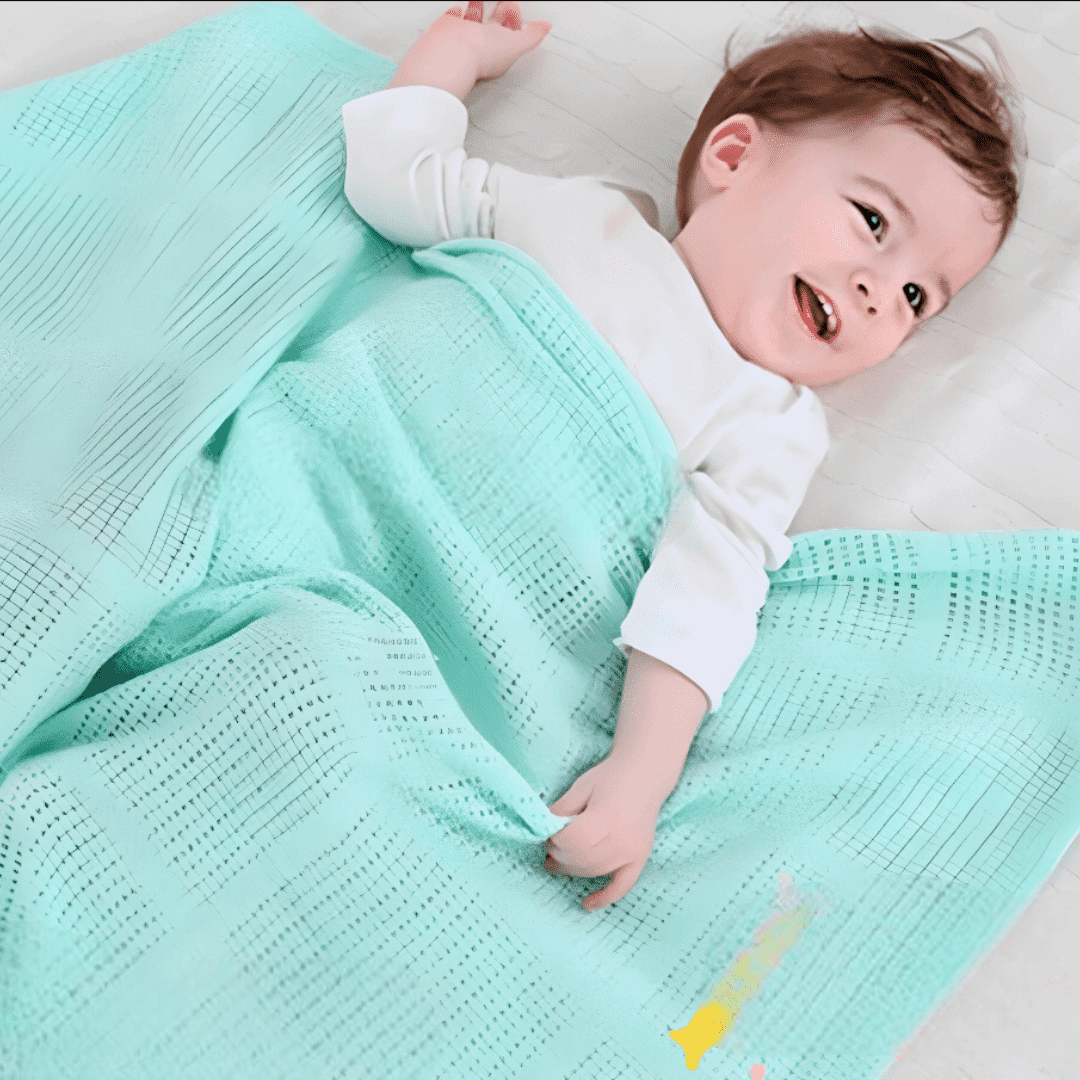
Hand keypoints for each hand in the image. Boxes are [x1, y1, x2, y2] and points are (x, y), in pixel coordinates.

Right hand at [439, 1, 551, 81]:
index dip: (513, 18)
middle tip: (502, 0)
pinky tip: (462, 7)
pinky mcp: (448, 28)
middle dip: (499, 11)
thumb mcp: (517, 44)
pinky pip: (455, 16)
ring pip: (474, 19)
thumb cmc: (482, 54)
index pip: (509, 33)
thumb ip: (533, 36)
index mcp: (498, 52)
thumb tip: (546, 27)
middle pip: (492, 25)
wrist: (454, 51)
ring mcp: (463, 37)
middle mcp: (480, 46)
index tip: (514, 6)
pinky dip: (459, 10)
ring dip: (479, 7)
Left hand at [544, 755, 666, 911]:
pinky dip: (605, 898)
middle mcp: (623, 838)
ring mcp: (634, 851)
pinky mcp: (641, 858)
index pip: (574, 840)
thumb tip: (544, 829)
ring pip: (595, 872)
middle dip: (559, 856)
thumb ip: (562, 809)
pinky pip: (623, 886)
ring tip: (556, 864)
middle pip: (582, 859)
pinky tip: (587, 904)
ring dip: (572, 871)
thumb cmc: (611, 777)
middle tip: (548, 848)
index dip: (555, 840)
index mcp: (608, 815)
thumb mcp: (582, 786)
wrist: (646, 775)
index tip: (547, 833)